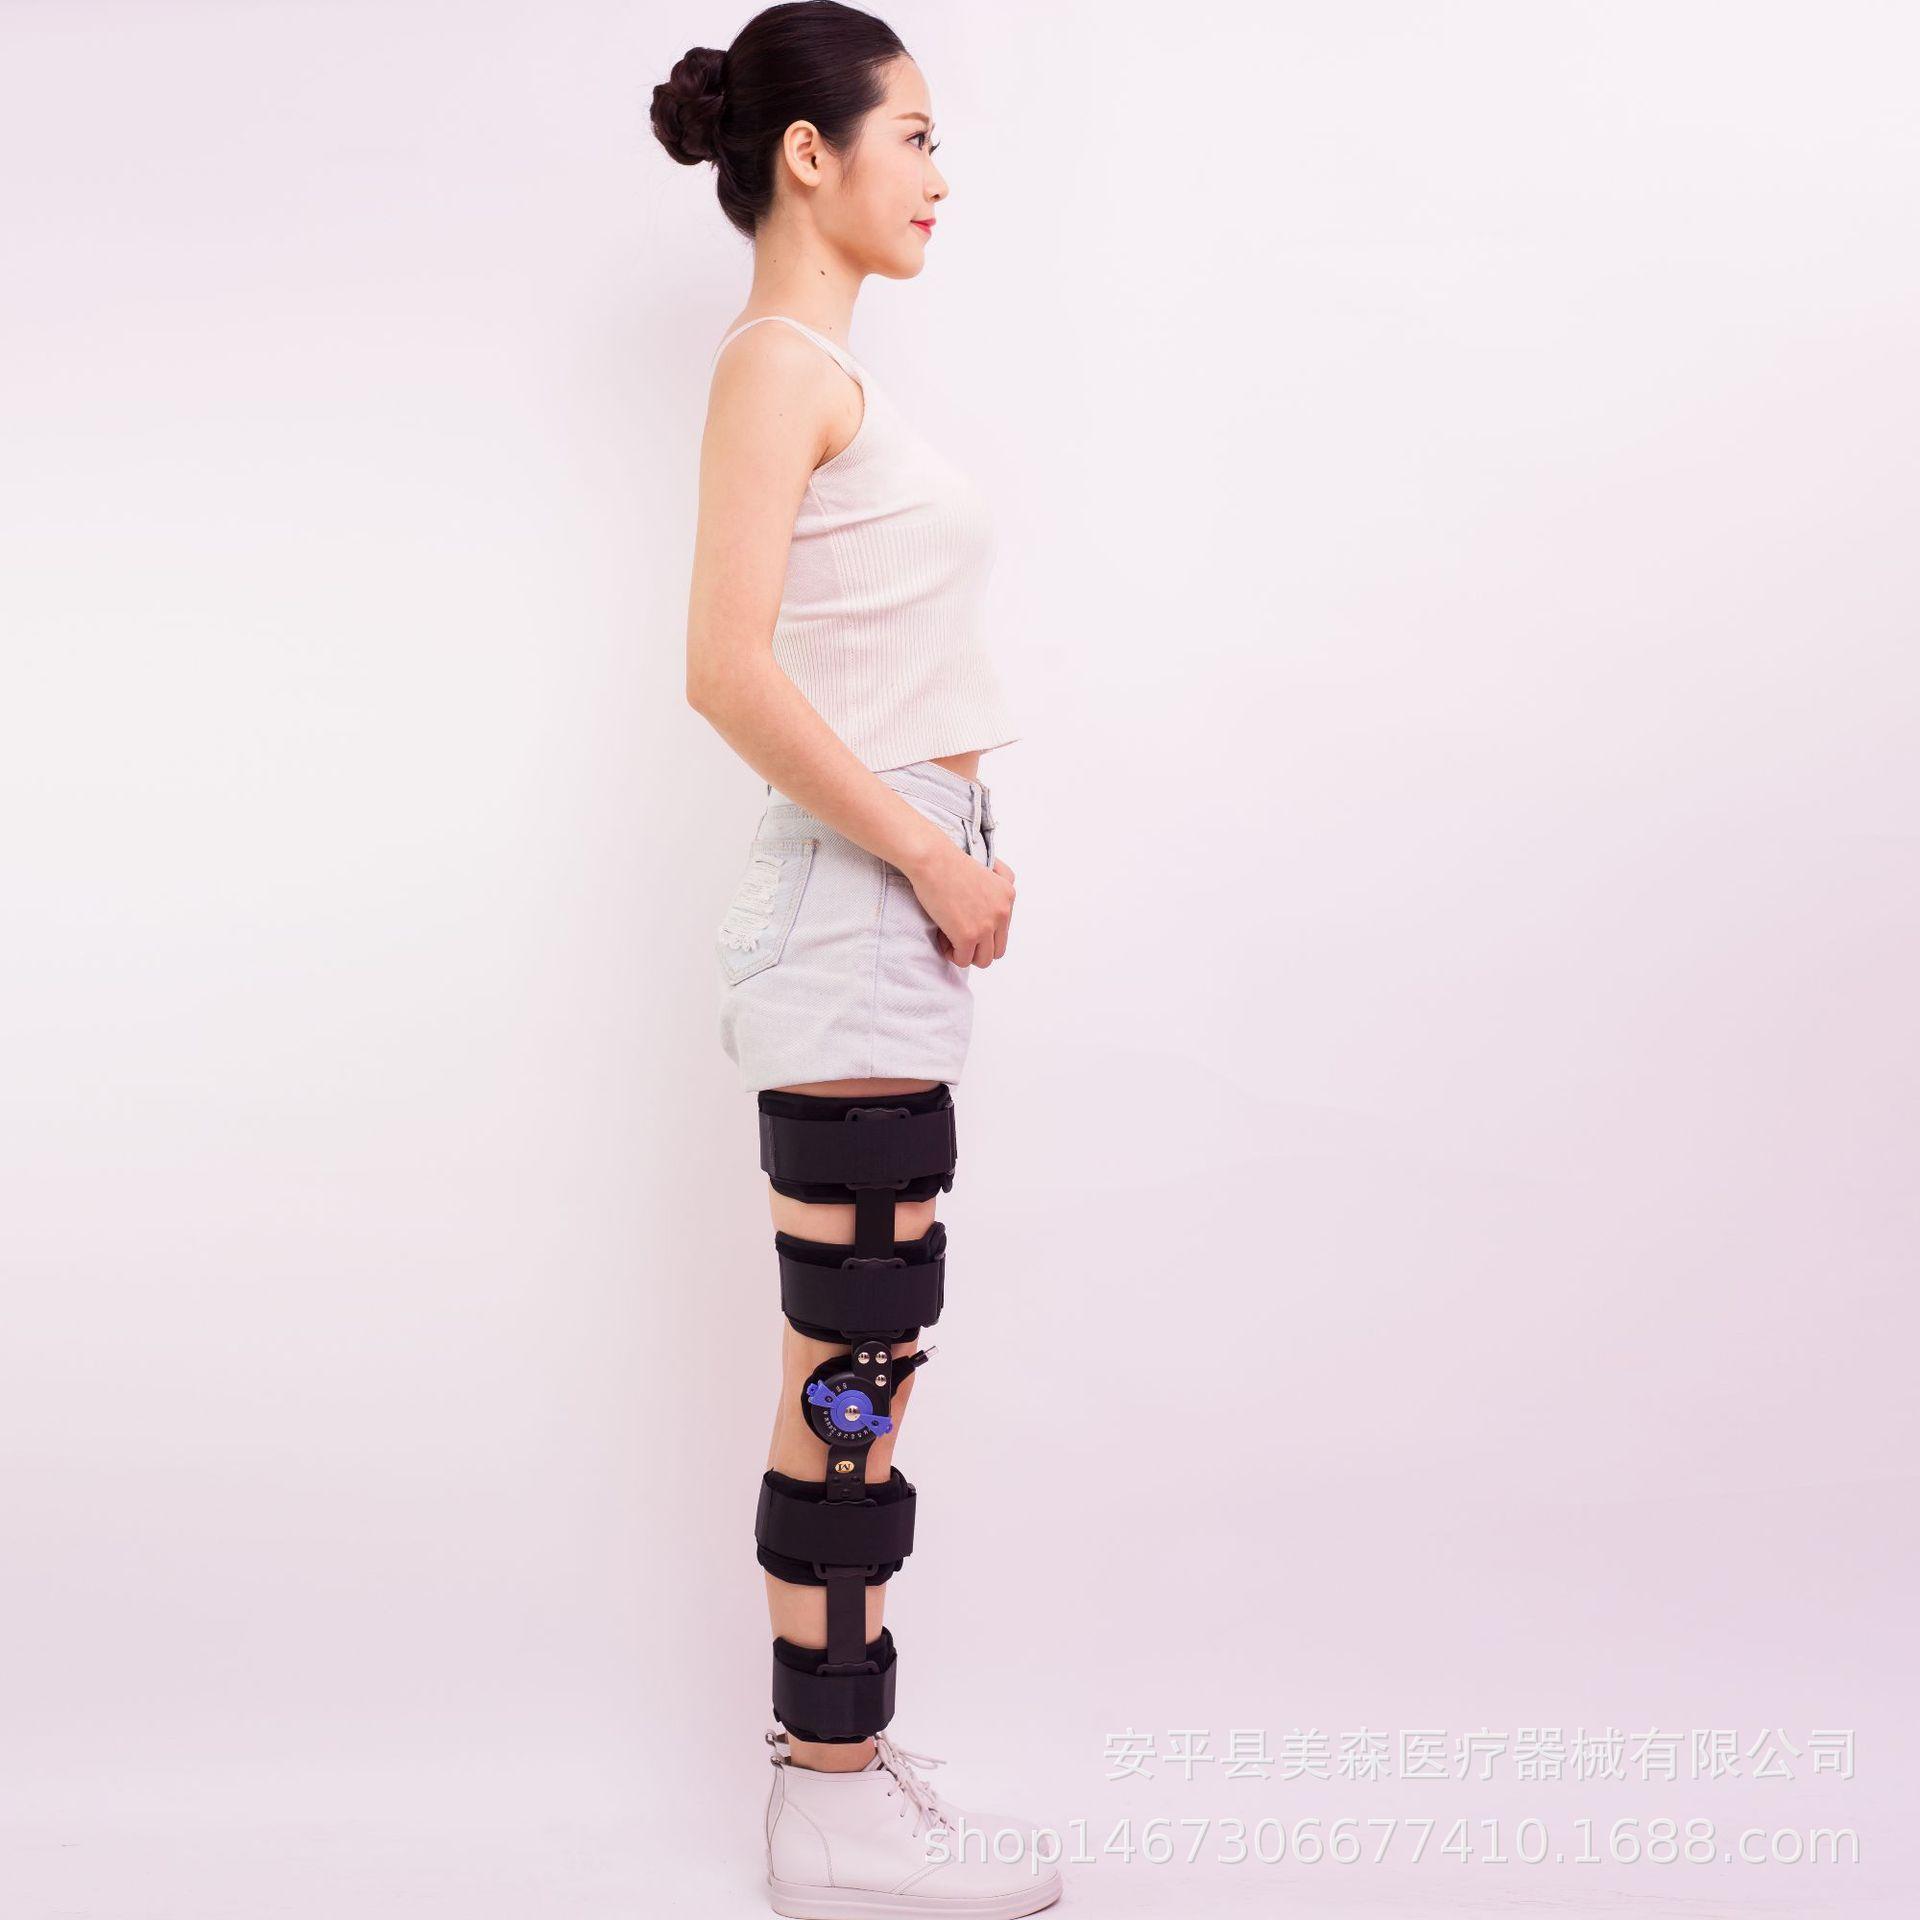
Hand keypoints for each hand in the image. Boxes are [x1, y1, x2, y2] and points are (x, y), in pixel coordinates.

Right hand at [905, 837, 1015, 968]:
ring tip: (950, 938)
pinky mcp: (968, 936)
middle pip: (998, 950)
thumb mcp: (984, 871)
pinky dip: (950, 953)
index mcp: (1008, 896)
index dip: (983, 931)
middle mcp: (1002, 912)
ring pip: (983, 960)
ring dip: (966, 953)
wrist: (932, 860)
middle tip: (958, 935)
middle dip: (978, 947)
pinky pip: (963, 960)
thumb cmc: (948, 863)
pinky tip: (941, 937)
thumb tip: (985, 912)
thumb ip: (993, 891)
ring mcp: (986, 926)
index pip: (1003, 930)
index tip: (965, 921)